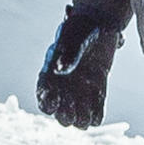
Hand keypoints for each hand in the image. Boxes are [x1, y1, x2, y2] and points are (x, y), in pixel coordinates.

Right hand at [36, 10, 120, 127]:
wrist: (99, 24)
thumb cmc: (80, 29)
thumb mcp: (72, 39)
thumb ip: (67, 54)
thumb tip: (60, 70)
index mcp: (51, 75)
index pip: (43, 98)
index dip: (47, 105)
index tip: (55, 101)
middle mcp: (64, 87)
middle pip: (60, 113)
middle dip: (64, 116)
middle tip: (72, 110)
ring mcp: (81, 91)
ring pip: (77, 117)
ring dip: (80, 120)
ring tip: (85, 114)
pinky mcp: (97, 92)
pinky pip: (96, 114)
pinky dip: (96, 116)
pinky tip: (97, 110)